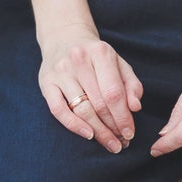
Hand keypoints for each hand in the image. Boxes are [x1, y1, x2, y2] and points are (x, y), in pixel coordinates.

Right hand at [38, 26, 142, 152]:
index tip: (130, 133)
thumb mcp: (119, 63)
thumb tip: (135, 107)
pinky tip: (88, 135)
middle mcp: (78, 60)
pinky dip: (74, 126)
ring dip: (98, 131)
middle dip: (112, 128)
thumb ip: (131, 84)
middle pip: (98, 104)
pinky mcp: (46, 82)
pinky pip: (59, 110)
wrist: (65, 37)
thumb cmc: (96, 56)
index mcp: (100, 53)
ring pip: (81, 109)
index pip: (114, 93)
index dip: (123, 117)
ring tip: (110, 143)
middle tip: (121, 143)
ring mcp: (60, 71)